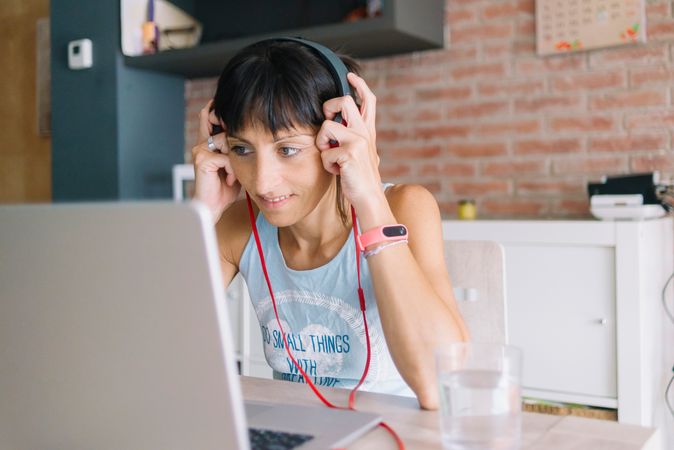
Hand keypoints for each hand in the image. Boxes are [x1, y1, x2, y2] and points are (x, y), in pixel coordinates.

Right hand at [191, 100, 239, 223]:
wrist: (213, 207)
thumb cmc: (225, 188)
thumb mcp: (236, 165)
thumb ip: (239, 150)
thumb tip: (258, 136)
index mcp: (209, 143)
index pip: (210, 116)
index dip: (221, 112)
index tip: (239, 116)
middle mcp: (202, 143)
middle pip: (221, 125)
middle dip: (233, 137)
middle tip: (237, 159)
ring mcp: (200, 150)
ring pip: (227, 142)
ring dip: (235, 159)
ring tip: (232, 174)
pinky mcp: (202, 160)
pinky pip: (225, 158)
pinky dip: (231, 170)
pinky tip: (228, 180)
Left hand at [315, 72, 382, 213]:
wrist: (369, 198)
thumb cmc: (359, 178)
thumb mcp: (360, 154)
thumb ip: (353, 139)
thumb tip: (337, 126)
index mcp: (368, 131)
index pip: (367, 100)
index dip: (358, 85)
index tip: (350, 75)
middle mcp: (365, 132)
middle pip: (344, 101)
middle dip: (328, 107)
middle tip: (327, 126)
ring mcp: (359, 141)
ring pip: (326, 126)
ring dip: (322, 144)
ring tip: (332, 159)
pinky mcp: (350, 153)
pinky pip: (325, 152)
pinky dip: (327, 165)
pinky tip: (337, 172)